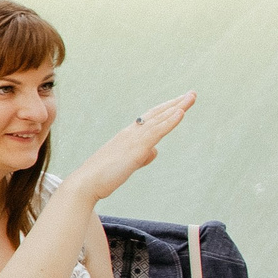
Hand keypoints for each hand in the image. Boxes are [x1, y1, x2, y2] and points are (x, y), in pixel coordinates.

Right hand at [63, 91, 194, 201]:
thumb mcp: (126, 165)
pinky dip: (170, 121)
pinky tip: (181, 112)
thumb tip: (154, 151)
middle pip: (157, 114)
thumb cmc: (102, 177)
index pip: (150, 119)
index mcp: (127, 136)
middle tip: (191, 93)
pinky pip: (157, 131)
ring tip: (191, 97)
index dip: (165, 110)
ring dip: (178, 107)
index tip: (178, 103)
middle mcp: (130, 133)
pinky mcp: (137, 149)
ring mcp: (133, 139)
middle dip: (175, 103)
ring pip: (160, 119)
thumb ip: (141, 156)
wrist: (86, 183)